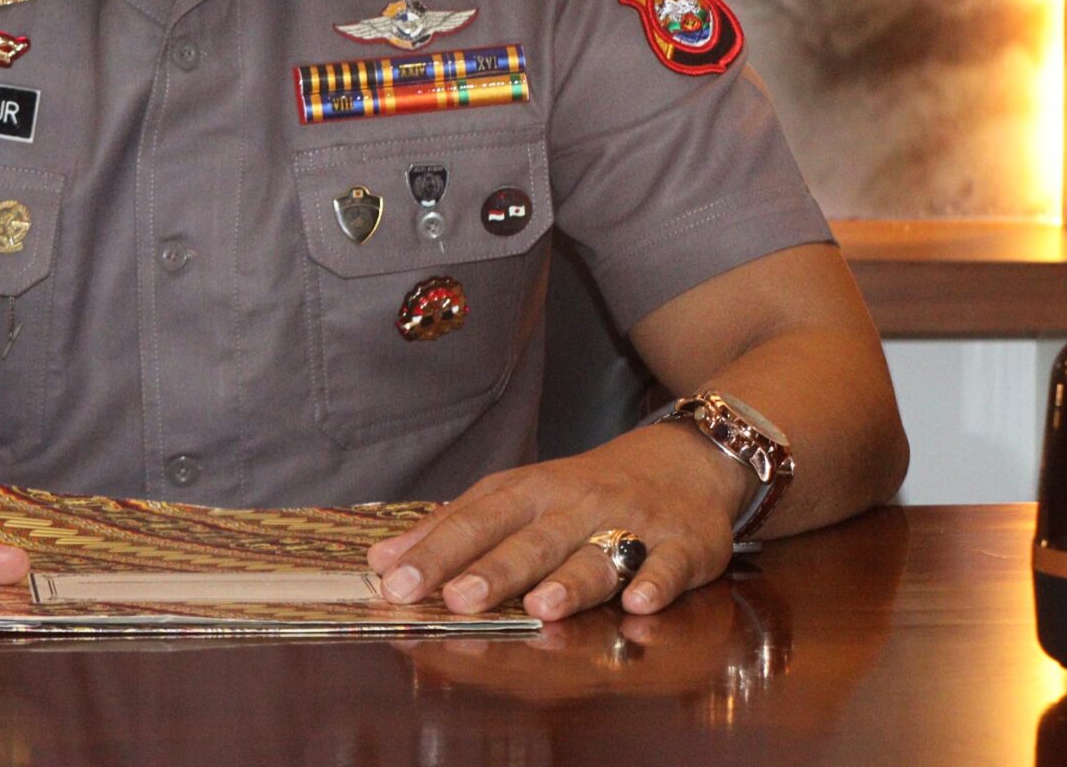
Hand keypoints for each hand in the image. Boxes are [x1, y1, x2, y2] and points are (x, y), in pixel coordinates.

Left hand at [364, 424, 749, 620]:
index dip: (435, 551)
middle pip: (531, 540)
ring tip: (540, 606)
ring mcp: (633, 523)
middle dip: (494, 570)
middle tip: (456, 598)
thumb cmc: (584, 490)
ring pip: (598, 554)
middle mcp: (577, 505)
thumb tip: (383, 560)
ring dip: (569, 580)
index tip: (395, 580)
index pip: (475, 520)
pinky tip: (641, 602)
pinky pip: (669, 565)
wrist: (683, 460)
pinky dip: (656, 582)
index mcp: (531, 492)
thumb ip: (455, 528)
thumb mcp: (517, 496)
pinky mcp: (684, 545)